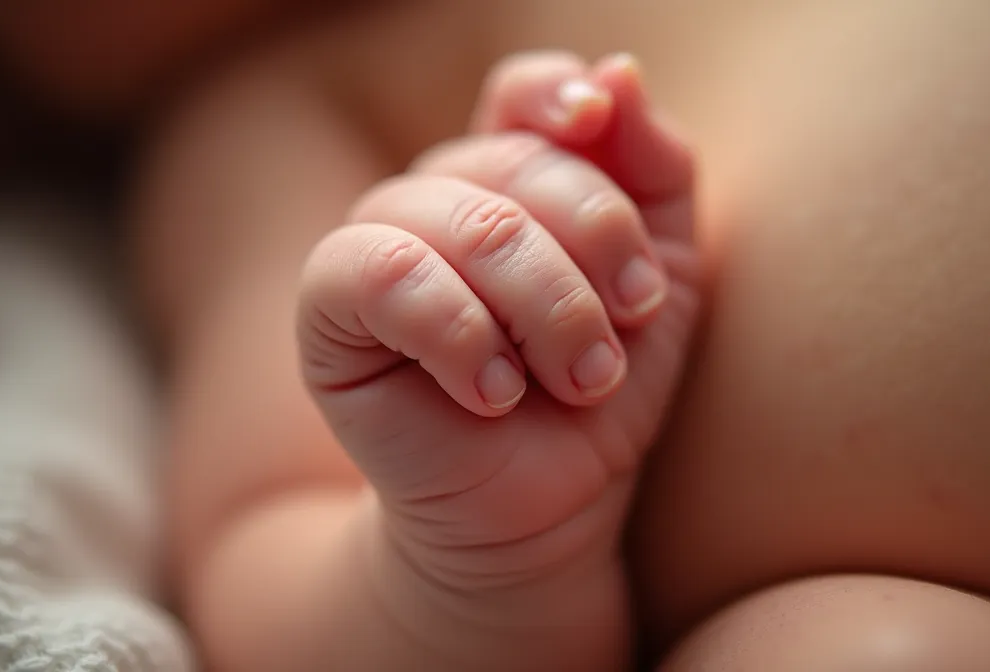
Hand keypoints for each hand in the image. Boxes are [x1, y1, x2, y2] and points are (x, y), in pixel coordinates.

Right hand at [298, 52, 701, 590]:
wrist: (542, 505)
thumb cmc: (596, 391)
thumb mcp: (661, 281)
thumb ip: (654, 174)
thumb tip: (616, 74)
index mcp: (510, 179)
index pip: (524, 95)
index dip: (563, 100)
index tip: (601, 129)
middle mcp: (437, 198)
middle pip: (515, 164)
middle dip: (592, 252)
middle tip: (619, 338)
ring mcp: (378, 245)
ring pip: (462, 219)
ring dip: (544, 306)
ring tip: (579, 379)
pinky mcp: (328, 310)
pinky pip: (384, 274)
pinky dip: (459, 332)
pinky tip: (494, 393)